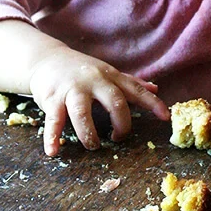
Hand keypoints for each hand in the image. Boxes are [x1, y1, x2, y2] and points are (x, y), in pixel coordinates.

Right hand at [29, 49, 169, 155]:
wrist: (46, 59)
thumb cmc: (81, 70)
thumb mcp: (107, 72)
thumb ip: (130, 82)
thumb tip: (156, 88)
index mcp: (109, 76)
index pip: (135, 89)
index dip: (151, 103)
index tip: (165, 117)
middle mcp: (93, 81)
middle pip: (114, 100)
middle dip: (121, 122)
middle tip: (119, 138)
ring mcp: (72, 89)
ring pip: (82, 112)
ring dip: (89, 133)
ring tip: (93, 146)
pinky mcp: (52, 98)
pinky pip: (53, 120)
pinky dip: (53, 137)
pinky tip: (53, 151)